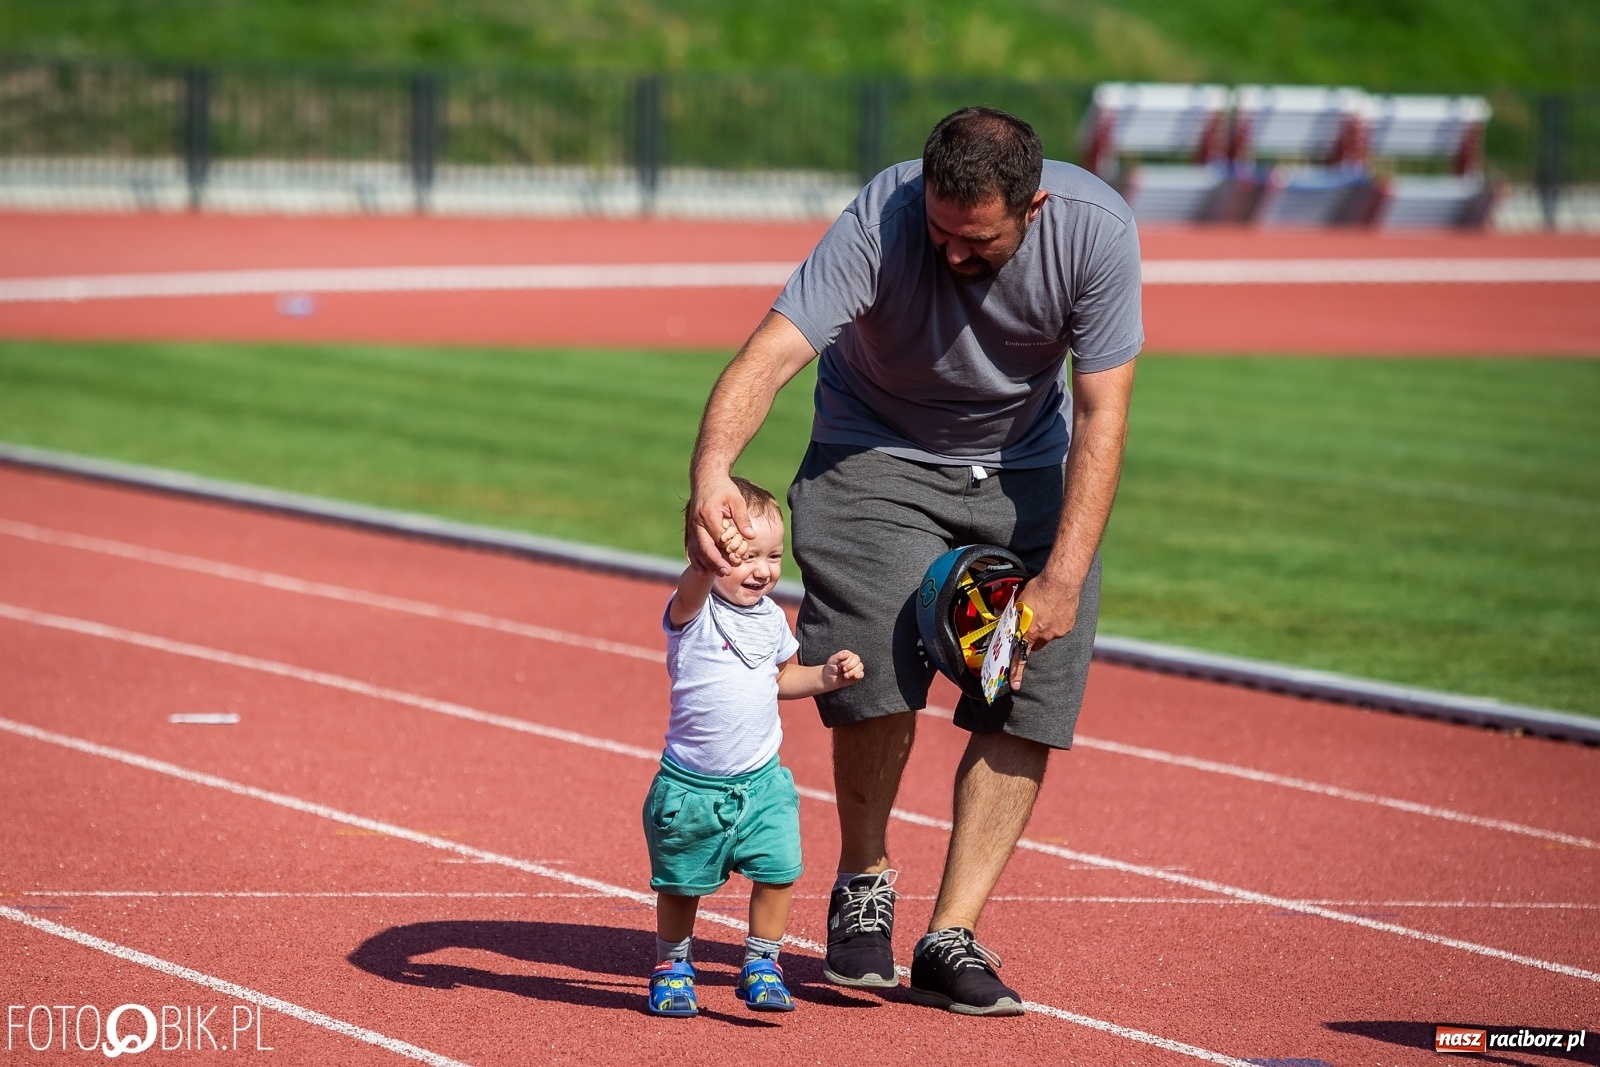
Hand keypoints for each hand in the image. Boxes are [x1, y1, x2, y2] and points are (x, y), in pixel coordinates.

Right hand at [686, 474, 754, 574]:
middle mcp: (697, 522)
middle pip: (705, 547)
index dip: (727, 550)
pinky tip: (702, 570)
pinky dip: (696, 560)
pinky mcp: (690, 528)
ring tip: (717, 574)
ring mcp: (692, 526)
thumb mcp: (737, 500)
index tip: (737, 560)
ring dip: (705, 563)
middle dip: (715, 562)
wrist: (705, 477)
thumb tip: (751, 536)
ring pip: (696, 550)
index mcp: (709, 514)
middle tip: (726, 573)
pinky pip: (691, 547)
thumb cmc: (724, 488)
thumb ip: (743, 519)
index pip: (718, 538)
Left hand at [823, 649, 864, 690]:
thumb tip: (847, 654)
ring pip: (860, 667)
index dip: (846, 661)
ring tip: (845, 675)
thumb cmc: (830, 668)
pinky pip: (862, 674)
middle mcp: (852, 660)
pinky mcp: (856, 676)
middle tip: (843, 670)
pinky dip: (859, 675)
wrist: (829, 679)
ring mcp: (855, 668)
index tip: (839, 665)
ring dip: (853, 672)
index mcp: (847, 654)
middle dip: (850, 666)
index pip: (852, 655)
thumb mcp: (831, 661)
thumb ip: (838, 656)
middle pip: (857, 660)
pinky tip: (855, 676)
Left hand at [1009, 570, 1080, 690]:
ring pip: (1047, 636)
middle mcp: (1043, 636)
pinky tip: (1055, 609)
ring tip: (1045, 610)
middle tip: (1032, 622)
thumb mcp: (1019, 603)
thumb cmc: (1038, 589)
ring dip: (1045, 628)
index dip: (1016, 673)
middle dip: (1032, 638)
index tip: (1015, 685)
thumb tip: (1008, 624)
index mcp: (1029, 631)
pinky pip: (1059, 629)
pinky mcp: (1068, 627)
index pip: (1020, 657)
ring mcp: (1057, 633)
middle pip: (1035, 644)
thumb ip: (1014, 617)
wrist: (1061, 581)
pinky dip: (1056, 622)